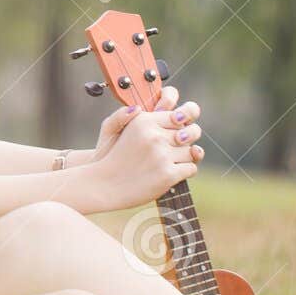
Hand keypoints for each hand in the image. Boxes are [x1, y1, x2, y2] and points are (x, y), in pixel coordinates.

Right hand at [85, 90, 204, 210]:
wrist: (103, 185)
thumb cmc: (111, 156)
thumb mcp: (112, 128)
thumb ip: (131, 115)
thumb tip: (145, 109)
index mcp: (144, 121)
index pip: (180, 116)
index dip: (182, 124)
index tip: (176, 132)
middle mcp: (154, 136)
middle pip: (190, 132)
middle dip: (188, 140)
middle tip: (176, 147)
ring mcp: (161, 156)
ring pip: (192, 152)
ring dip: (184, 158)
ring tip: (168, 162)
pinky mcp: (167, 174)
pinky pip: (191, 168)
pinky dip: (184, 172)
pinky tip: (169, 173)